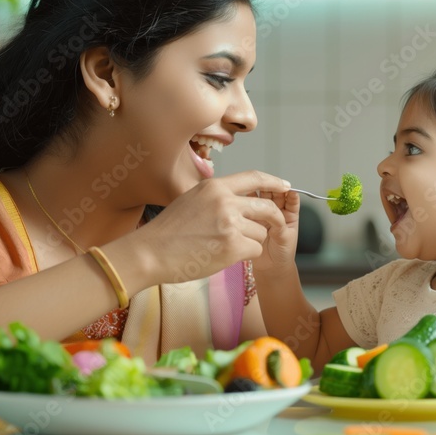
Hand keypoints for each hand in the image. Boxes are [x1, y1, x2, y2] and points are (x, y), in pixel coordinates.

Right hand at [134, 170, 289, 284]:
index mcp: (215, 186)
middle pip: (267, 208)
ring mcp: (230, 224)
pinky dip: (245, 256)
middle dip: (272, 220)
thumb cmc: (166, 231)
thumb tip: (238, 200)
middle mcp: (225, 201)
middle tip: (272, 229)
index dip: (274, 182)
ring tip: (225, 246)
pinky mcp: (232, 246)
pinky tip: (225, 256)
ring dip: (250, 242)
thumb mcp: (191, 200)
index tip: (286, 186)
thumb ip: (216, 197)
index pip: (255, 178)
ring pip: (261, 233)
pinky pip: (255, 250)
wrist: (150, 253)